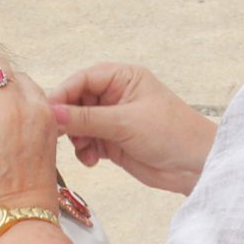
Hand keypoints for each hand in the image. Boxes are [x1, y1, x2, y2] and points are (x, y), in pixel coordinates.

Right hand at [48, 63, 216, 194]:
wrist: (196, 166)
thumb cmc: (172, 133)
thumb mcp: (124, 122)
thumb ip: (85, 118)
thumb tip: (52, 113)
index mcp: (123, 77)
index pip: (82, 79)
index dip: (63, 94)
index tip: (47, 112)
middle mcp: (116, 95)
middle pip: (77, 101)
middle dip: (68, 119)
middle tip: (58, 135)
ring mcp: (114, 119)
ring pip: (79, 124)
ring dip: (77, 138)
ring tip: (85, 149)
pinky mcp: (114, 141)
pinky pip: (87, 142)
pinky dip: (85, 150)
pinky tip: (93, 159)